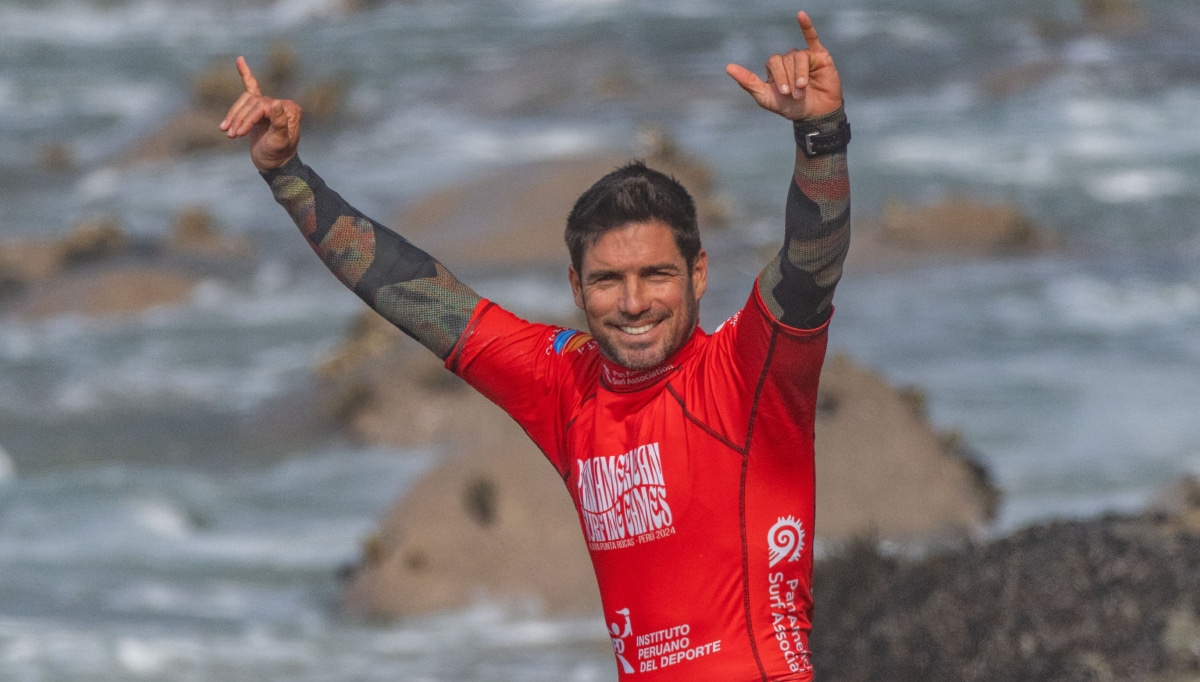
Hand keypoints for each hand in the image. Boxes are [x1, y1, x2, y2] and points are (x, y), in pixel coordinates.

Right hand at [219, 56, 301, 171]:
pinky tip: (239, 60)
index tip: (238, 133)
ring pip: (245, 101)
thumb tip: (275, 102)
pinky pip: (251, 87)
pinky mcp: (260, 108)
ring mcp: (270, 105)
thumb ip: (280, 123)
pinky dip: (245, 74)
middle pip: (252, 103)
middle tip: (231, 135)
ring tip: (226, 131)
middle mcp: (281, 104)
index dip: (248, 119)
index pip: (262, 106)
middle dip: (239, 118)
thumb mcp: (279, 142)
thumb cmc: (278, 155)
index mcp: (289, 110)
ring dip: (234, 114)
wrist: (274, 165)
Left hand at [725, 11, 842, 120]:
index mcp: (774, 68)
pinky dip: (806, 26)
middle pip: (786, 59)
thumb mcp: (766, 98)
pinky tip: (801, 15)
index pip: (773, 62)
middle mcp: (788, 60)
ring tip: (803, 89)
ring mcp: (803, 56)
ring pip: (800, 56)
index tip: (784, 93)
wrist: (815, 115)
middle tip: (795, 95)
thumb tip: (728, 67)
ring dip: (801, 74)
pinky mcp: (819, 55)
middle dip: (790, 78)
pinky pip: (812, 37)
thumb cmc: (790, 108)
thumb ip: (748, 82)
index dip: (779, 76)